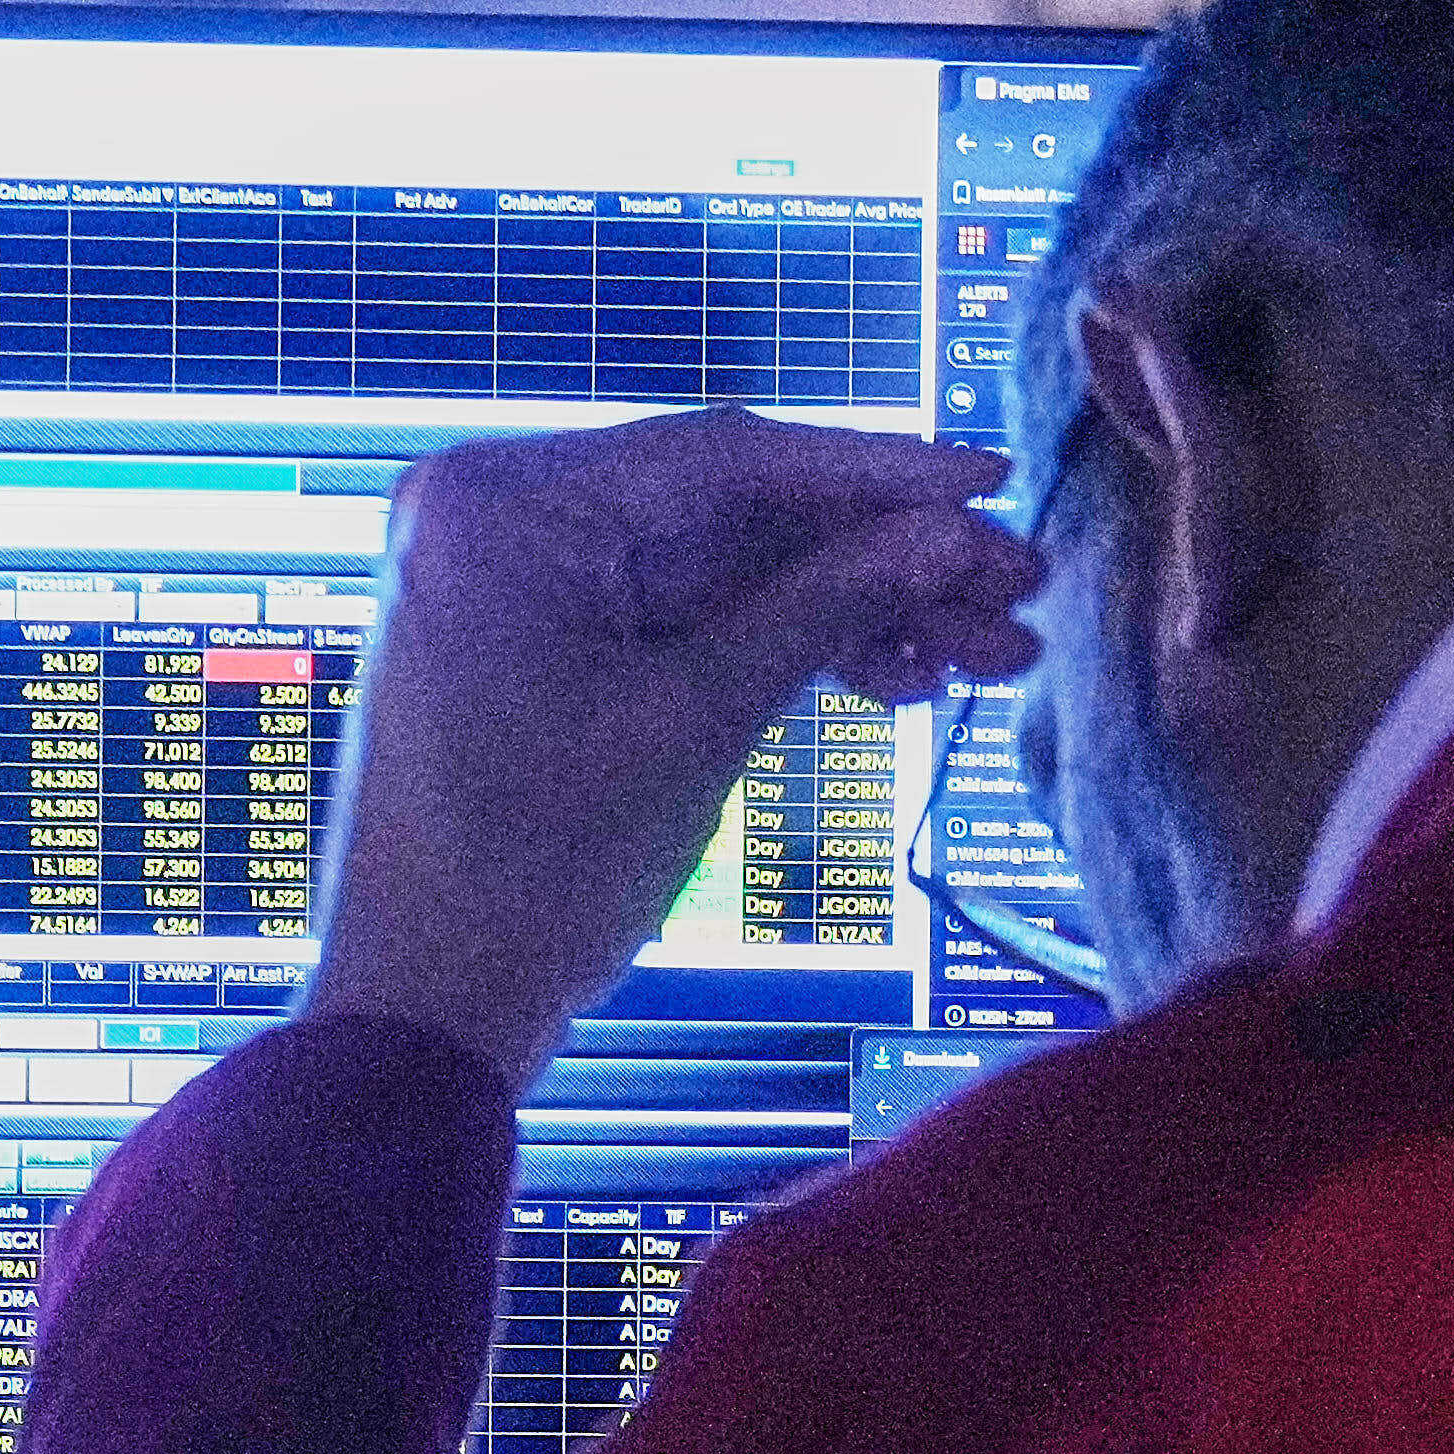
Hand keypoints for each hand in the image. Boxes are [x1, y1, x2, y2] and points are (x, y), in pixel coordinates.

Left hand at [305, 408, 1038, 1088]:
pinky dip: (787, 643)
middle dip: (884, 556)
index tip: (993, 483)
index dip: (876, 474)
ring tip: (992, 654)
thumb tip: (952, 533)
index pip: (725, 459)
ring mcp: (526, 574)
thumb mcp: (700, 720)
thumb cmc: (541, 860)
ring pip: (730, 568)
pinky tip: (902, 679)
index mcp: (508, 503)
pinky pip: (690, 615)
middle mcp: (506, 510)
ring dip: (857, 607)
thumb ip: (826, 608)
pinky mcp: (552, 636)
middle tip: (1021, 589)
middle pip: (736, 510)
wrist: (432, 994)